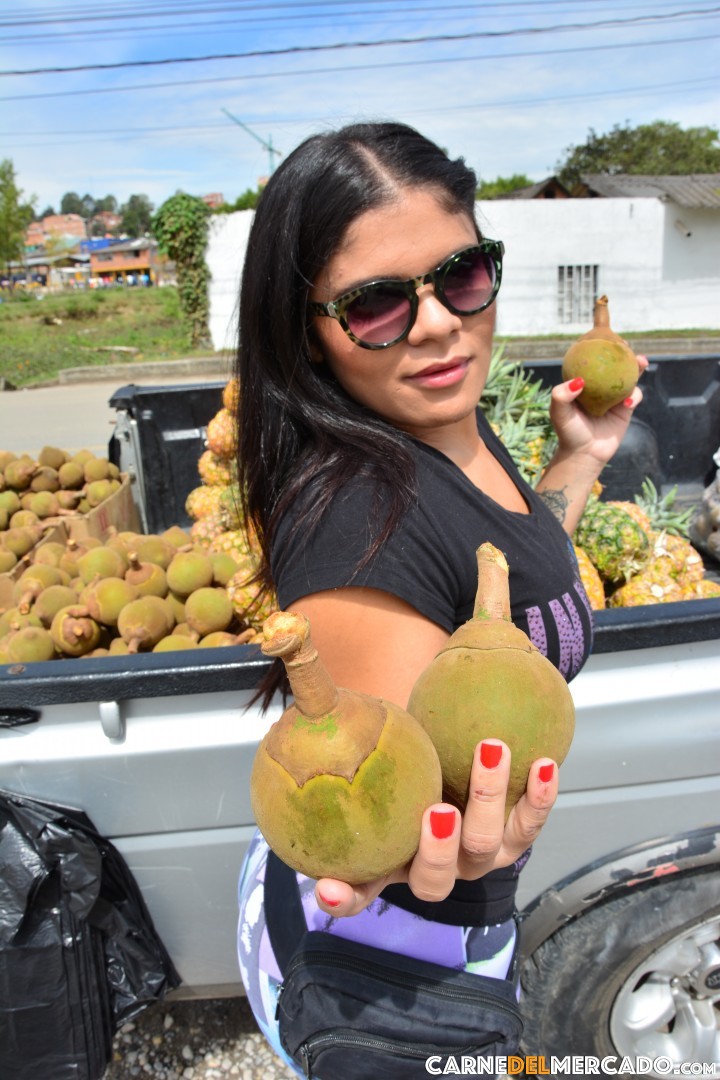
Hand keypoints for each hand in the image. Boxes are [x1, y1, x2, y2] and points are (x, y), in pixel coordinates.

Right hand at [314, 739, 557, 916]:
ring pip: (486, 847)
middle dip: (439, 850)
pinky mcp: (513, 839)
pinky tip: (544, 763)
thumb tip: (311, 693)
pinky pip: (529, 824)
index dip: (343, 896)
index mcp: (387, 862)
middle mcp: (433, 870)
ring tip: (492, 749)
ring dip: (490, 800)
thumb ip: (349, 737)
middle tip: (439, 812)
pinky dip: (538, 797)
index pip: (357, 890)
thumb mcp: (371, 751)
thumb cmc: (397, 756)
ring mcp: (476, 859)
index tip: (329, 888)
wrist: (449, 755)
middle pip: (435, 880)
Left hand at [549, 354, 648, 469]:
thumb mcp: (559, 413)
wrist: (584, 455)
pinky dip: (634, 395)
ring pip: (628, 376)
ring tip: (641, 361)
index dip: (599, 345)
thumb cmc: (569, 432)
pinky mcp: (625, 409)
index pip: (592, 360)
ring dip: (636, 366)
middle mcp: (600, 387)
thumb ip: (561, 396)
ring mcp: (614, 396)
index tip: (605, 333)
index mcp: (584, 383)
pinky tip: (628, 401)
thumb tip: (578, 381)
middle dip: (623, 351)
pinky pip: (634, 395)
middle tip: (627, 344)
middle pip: (614, 364)